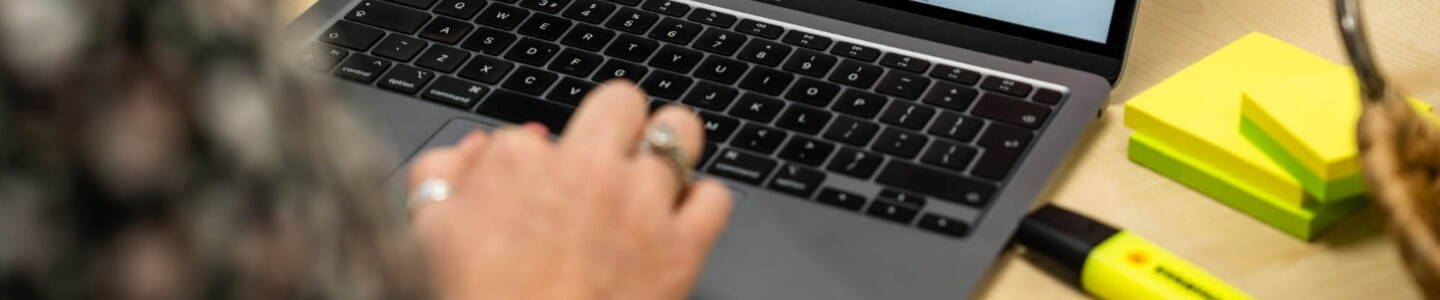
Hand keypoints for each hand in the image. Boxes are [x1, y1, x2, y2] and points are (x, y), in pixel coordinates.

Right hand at [407, 82, 732, 299]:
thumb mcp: (428, 236)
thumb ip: (443, 178)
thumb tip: (475, 151)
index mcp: (517, 162)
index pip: (534, 132)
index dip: (538, 163)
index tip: (537, 190)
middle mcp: (585, 170)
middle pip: (621, 101)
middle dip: (617, 123)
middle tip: (610, 157)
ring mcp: (640, 203)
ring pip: (680, 131)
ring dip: (670, 147)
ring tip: (656, 173)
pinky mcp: (682, 246)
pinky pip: (714, 197)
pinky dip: (701, 206)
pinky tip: (679, 223)